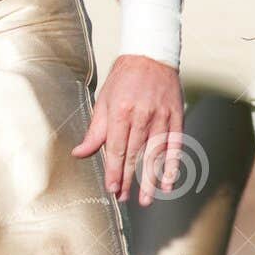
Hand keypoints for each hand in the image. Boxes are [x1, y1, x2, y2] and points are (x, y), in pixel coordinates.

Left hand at [73, 54, 183, 205]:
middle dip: (130, 179)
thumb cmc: (122, 80)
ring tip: (146, 199)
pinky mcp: (176, 116)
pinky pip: (175, 145)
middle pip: (135, 154)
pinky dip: (172, 164)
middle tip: (126, 199)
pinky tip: (168, 182)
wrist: (150, 55)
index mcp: (120, 112)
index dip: (114, 170)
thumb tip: (79, 153)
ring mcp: (161, 116)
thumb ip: (94, 131)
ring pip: (155, 153)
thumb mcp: (103, 101)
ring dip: (151, 178)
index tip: (112, 189)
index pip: (116, 148)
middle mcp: (142, 115)